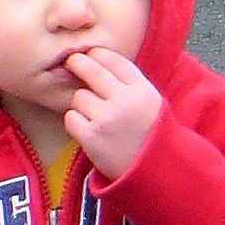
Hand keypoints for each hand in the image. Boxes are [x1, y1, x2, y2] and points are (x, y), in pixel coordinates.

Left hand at [64, 47, 161, 178]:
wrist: (153, 171)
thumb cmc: (150, 135)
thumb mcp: (151, 101)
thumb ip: (129, 82)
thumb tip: (98, 60)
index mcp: (142, 90)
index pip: (114, 61)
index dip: (97, 54)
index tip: (89, 54)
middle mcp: (125, 101)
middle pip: (91, 71)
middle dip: (77, 63)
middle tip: (71, 62)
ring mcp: (106, 119)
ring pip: (79, 96)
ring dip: (81, 104)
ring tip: (94, 116)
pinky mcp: (91, 137)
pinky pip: (71, 118)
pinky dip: (76, 123)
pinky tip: (88, 129)